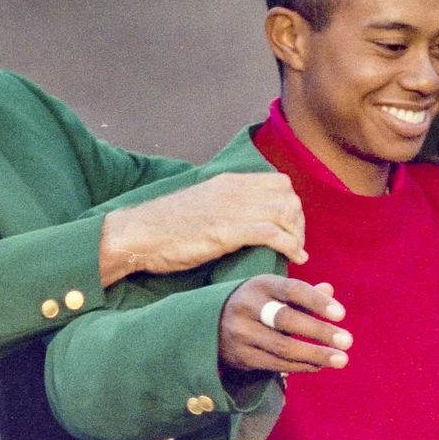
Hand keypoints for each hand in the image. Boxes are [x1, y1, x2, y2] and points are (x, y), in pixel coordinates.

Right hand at [99, 173, 305, 284]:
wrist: (139, 234)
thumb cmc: (165, 226)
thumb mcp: (202, 203)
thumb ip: (225, 204)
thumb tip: (244, 217)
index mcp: (229, 181)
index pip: (279, 182)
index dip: (292, 204)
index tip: (291, 226)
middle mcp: (235, 190)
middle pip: (288, 197)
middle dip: (299, 222)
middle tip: (296, 244)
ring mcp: (233, 209)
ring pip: (285, 213)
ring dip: (297, 235)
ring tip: (296, 253)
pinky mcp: (227, 231)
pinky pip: (273, 233)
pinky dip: (290, 246)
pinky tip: (293, 258)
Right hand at [219, 276, 351, 373]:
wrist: (211, 323)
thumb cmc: (257, 303)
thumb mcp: (274, 291)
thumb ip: (303, 293)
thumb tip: (330, 289)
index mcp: (260, 285)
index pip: (292, 290)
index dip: (317, 302)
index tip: (341, 314)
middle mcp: (247, 307)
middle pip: (287, 320)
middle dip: (320, 332)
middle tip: (348, 341)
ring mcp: (241, 333)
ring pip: (282, 347)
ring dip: (315, 355)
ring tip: (341, 360)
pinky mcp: (241, 357)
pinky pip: (276, 363)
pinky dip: (301, 366)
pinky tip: (318, 365)